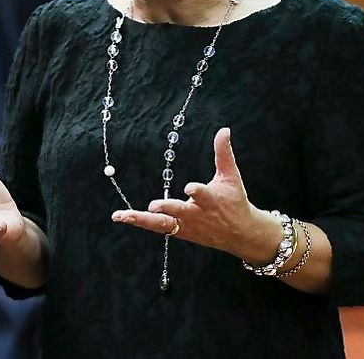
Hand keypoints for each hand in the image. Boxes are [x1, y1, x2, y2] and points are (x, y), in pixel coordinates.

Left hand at [111, 127, 278, 259]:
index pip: (203, 194)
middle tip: (153, 206)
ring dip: (142, 220)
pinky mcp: (179, 233)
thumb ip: (223, 153)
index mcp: (210, 200)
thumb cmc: (234, 201)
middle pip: (179, 212)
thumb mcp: (230, 176)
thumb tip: (224, 129)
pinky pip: (157, 227)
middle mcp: (196, 214)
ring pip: (163, 224)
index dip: (196, 191)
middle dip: (167, 208)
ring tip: (122, 215)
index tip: (190, 188)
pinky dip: (141, 222)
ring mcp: (186, 225)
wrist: (241, 233)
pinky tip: (122, 217)